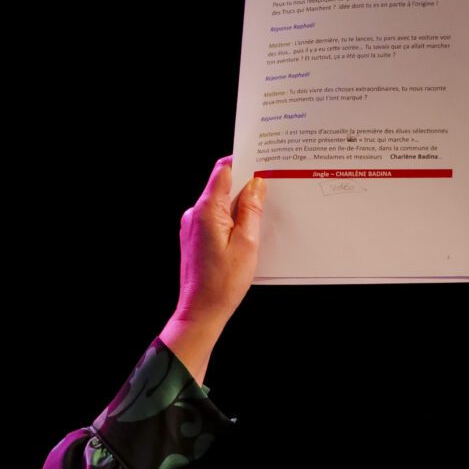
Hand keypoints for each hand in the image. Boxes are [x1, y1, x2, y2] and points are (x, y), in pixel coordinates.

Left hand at [162, 155, 264, 382]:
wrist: (200, 311)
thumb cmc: (224, 282)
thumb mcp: (248, 242)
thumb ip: (252, 209)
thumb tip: (257, 182)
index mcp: (207, 210)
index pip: (223, 170)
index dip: (245, 160)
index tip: (265, 157)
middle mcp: (195, 214)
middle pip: (223, 185)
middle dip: (249, 182)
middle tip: (276, 181)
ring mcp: (193, 226)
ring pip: (222, 203)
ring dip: (243, 202)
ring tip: (268, 206)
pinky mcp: (196, 238)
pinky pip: (217, 218)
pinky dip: (235, 217)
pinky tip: (253, 225)